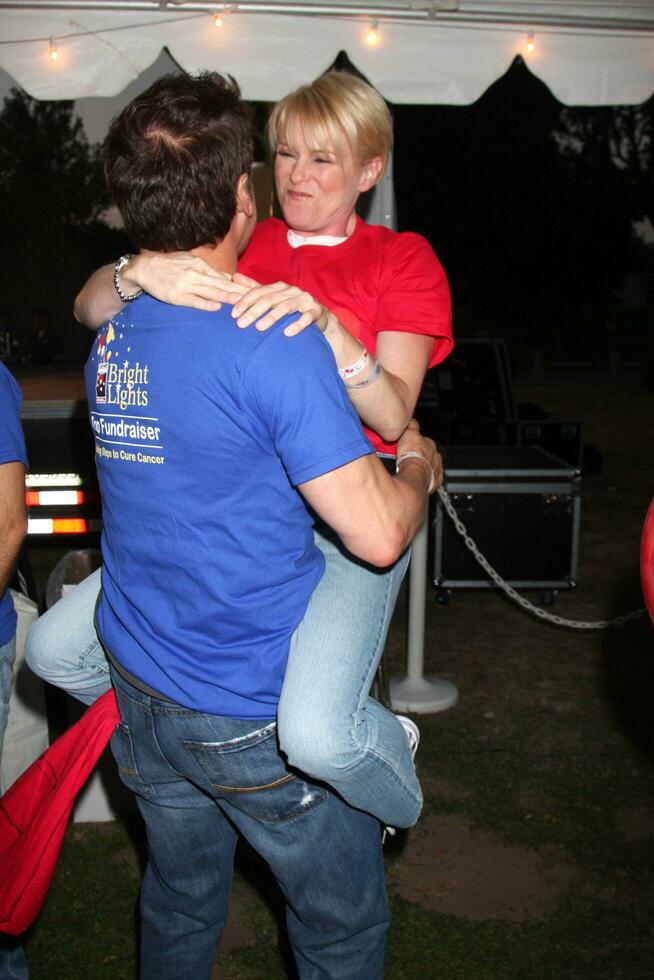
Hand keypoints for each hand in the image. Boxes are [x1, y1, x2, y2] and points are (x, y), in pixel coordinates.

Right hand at [130, 252, 248, 311]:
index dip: (242, 286)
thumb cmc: (170, 265)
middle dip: (242, 293)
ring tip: (244, 304)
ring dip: (229, 298)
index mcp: (201, 265)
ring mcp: (187, 285)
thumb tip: (227, 279)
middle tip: (259, 299)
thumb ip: (209, 272)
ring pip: (212, 292)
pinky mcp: (177, 296)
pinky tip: (217, 307)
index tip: (257, 292)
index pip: (226, 278)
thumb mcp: (191, 262)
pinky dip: (206, 304)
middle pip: (224, 285)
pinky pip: (194, 300)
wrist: (145, 267)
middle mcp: (196, 273)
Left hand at [230, 276, 331, 335]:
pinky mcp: (316, 311)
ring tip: (259, 328)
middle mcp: (292, 291)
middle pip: (270, 300)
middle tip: (240, 325)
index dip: (245, 302)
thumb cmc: (291, 308)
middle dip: (254, 312)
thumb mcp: (273, 297)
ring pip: (286, 307)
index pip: (259, 292)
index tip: (233, 315)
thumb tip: (234, 276)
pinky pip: (306, 317)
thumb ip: (254, 288)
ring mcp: (304, 300)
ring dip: (271, 318)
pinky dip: (297, 325)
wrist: (319, 317)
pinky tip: (286, 333)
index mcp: (279, 287)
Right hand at [396, 420, 442, 494]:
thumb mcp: (409, 433)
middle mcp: (436, 456)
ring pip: (430, 466)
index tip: (408, 446)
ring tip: (412, 470)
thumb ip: (412, 426)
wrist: (415, 474)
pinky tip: (418, 479)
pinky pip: (432, 479)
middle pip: (428, 454)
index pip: (424, 441)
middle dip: (420, 456)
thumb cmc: (412, 455)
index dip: (415, 444)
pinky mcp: (436, 481)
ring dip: (423, 467)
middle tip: (408, 459)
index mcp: (430, 444)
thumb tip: (412, 420)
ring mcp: (437, 469)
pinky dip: (427, 479)